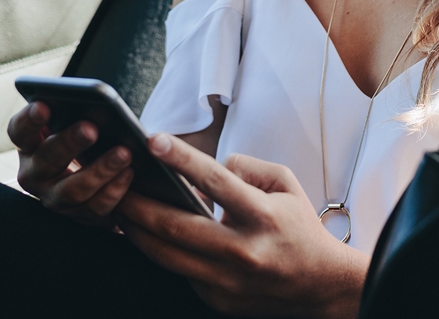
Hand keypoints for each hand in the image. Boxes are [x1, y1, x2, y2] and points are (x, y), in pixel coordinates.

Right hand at [6, 101, 133, 225]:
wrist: (90, 177)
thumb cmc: (79, 139)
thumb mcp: (69, 124)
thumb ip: (71, 113)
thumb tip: (92, 102)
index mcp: (28, 144)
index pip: (19, 131)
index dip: (29, 120)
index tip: (43, 106)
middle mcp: (34, 174)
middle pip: (47, 160)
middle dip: (69, 143)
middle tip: (91, 128)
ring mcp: (53, 197)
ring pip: (72, 189)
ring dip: (99, 170)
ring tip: (124, 152)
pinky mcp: (78, 215)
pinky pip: (95, 207)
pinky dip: (114, 190)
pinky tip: (129, 172)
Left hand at [116, 133, 368, 317]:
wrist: (321, 286)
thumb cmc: (299, 229)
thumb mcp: (286, 185)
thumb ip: (247, 167)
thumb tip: (208, 166)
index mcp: (263, 216)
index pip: (216, 181)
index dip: (181, 158)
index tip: (154, 139)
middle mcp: (243, 251)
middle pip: (176, 225)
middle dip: (139, 203)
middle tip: (117, 182)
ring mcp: (227, 281)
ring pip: (167, 254)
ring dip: (137, 230)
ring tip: (120, 209)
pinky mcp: (217, 299)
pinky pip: (179, 270)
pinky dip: (160, 251)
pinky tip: (146, 233)